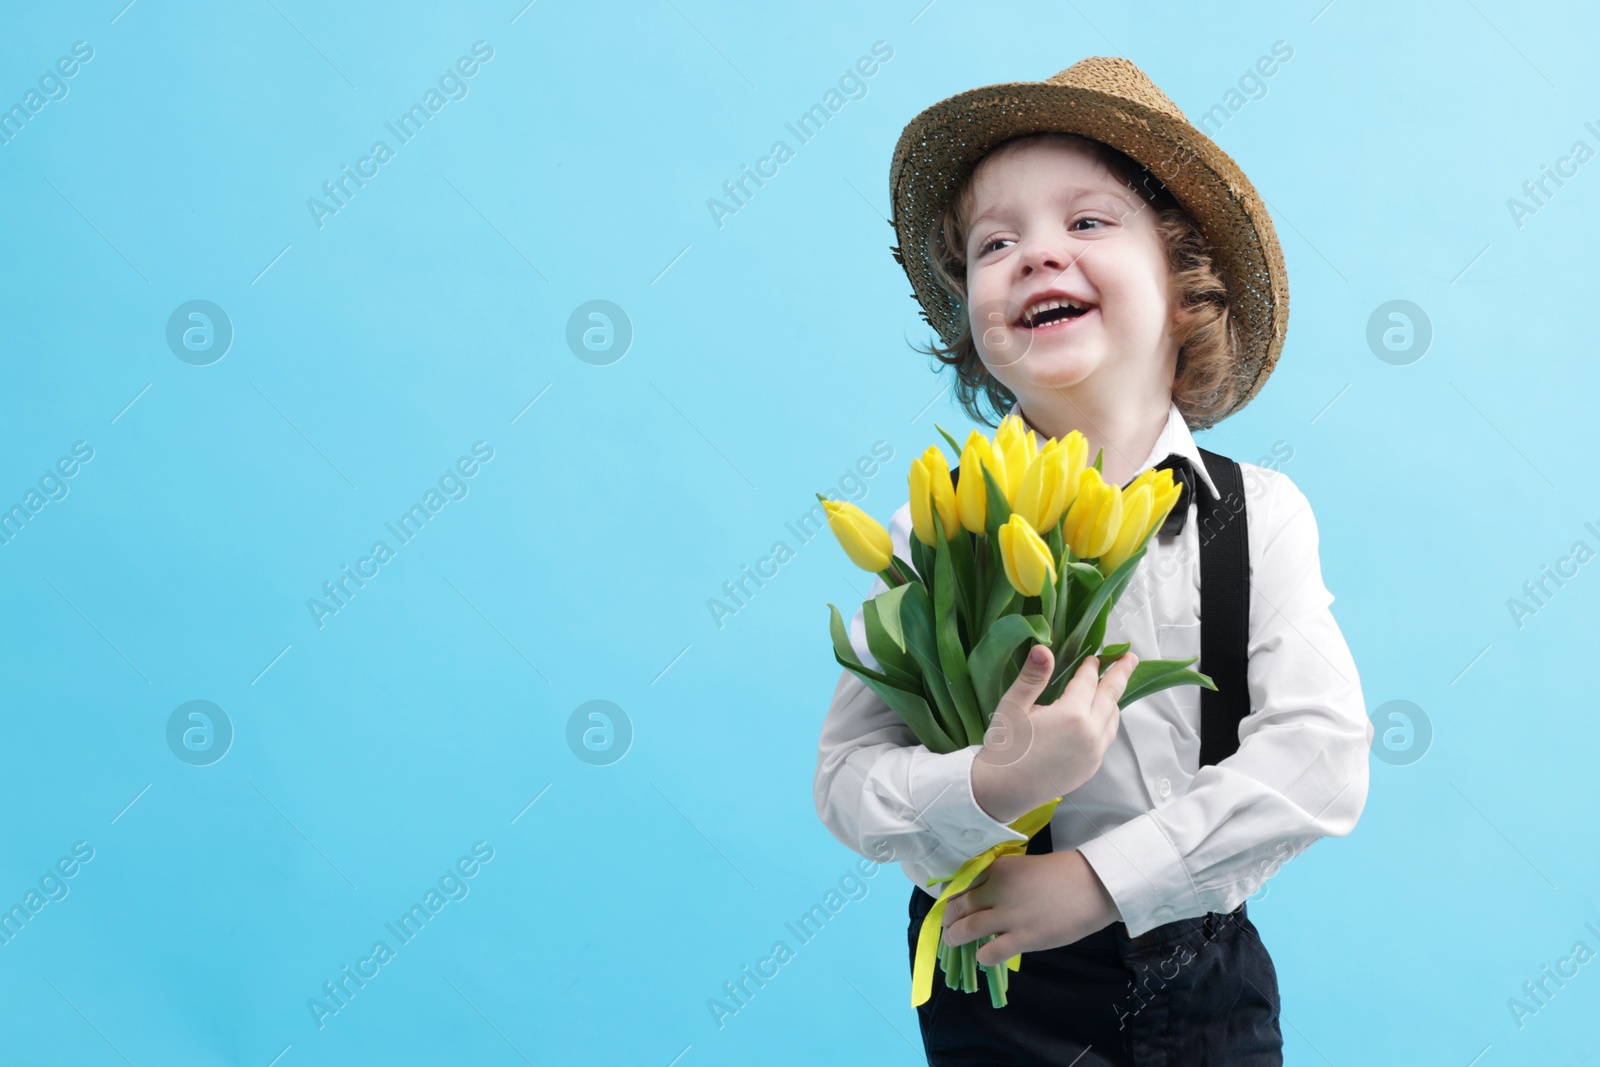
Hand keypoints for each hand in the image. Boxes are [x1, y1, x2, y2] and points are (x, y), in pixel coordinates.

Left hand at [941, 849, 1119, 966]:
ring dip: (955, 938)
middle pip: (957, 907)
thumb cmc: (1062, 874)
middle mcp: (996, 890)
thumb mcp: (1023, 866)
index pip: (960, 884)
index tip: (951, 906)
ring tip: (955, 942)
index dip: (952, 898)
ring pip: (965, 930)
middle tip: (949, 926)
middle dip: (949, 919)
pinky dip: (981, 956)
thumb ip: (1000, 880)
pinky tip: (984, 954)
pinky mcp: (1022, 938)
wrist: (1092, 885)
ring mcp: (1008, 915)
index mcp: (996, 868)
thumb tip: (981, 897)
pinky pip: (988, 953)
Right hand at [970, 645, 1137, 822]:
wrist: (1002, 791)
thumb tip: (1044, 648)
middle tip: (1130, 658)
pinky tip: (1099, 717)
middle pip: (1110, 697)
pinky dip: (1107, 721)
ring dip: (1113, 700)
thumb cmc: (1004, 747)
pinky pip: (1106, 738)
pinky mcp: (1090, 768)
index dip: (1091, 667)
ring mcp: (1093, 753)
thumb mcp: (1014, 706)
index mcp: (1071, 715)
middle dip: (1120, 675)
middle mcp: (1090, 734)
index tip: (1094, 656)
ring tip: (1113, 687)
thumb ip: (1033, 676)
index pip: (1088, 682)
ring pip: (1112, 719)